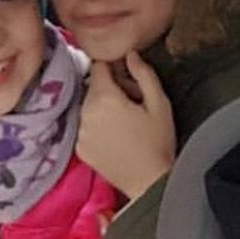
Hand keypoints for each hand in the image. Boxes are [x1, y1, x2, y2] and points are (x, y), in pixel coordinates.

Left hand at [76, 52, 175, 199]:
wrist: (149, 183)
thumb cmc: (159, 142)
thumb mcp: (159, 104)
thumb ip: (144, 74)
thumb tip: (130, 54)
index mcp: (104, 98)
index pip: (99, 65)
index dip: (115, 66)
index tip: (129, 77)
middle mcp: (85, 112)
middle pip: (93, 86)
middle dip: (110, 88)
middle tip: (133, 102)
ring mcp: (80, 132)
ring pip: (89, 106)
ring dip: (102, 106)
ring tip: (126, 122)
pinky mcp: (80, 148)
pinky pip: (86, 126)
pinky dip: (97, 125)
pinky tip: (116, 137)